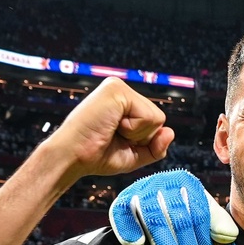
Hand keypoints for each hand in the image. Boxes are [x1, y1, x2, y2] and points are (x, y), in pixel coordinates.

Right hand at [47, 76, 174, 179]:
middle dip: (141, 137)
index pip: (154, 123)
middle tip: (113, 136)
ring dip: (136, 133)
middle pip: (158, 119)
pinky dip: (133, 129)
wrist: (73, 157)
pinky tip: (112, 124)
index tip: (116, 140)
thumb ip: (155, 147)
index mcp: (124, 103)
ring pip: (156, 118)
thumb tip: (170, 132)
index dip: (142, 140)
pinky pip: (148, 116)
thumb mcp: (134, 155)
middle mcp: (122, 91)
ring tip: (111, 130)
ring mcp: (119, 87)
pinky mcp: (117, 89)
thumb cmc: (97, 156)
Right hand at [109, 169, 237, 244]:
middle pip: (177, 215)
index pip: (198, 210)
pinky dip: (128, 229)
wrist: (155, 202)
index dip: (202, 234)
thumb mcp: (203, 212)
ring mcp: (142, 189)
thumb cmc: (184, 210)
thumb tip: (230, 236)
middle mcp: (163, 182)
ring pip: (153, 217)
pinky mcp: (123, 199)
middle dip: (185, 242)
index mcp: (186, 182)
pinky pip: (121, 213)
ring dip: (163, 242)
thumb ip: (218, 223)